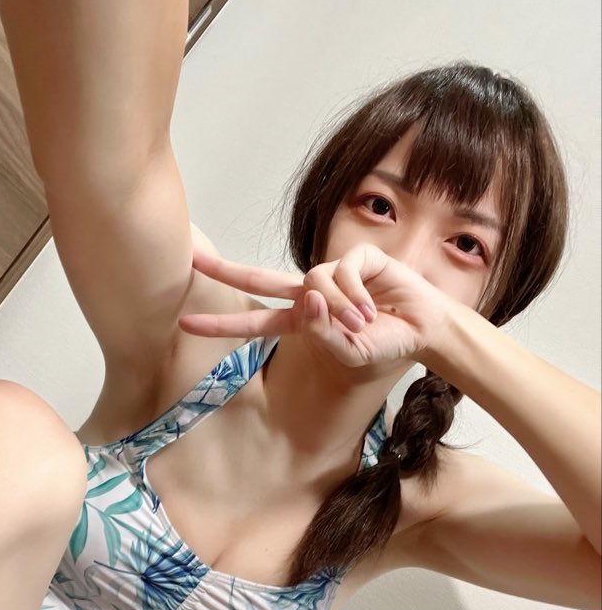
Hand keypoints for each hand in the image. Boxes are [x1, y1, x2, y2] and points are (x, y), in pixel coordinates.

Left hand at [179, 243, 455, 368]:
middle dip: (226, 269)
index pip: (255, 320)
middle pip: (260, 278)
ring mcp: (330, 273)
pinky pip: (342, 273)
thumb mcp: (349, 352)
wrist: (422, 329)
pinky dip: (356, 295)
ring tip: (363, 323)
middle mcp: (310, 294)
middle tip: (193, 259)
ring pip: (315, 283)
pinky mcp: (354, 258)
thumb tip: (308, 299)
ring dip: (340, 308)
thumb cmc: (384, 344)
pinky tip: (372, 307)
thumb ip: (323, 333)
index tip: (187, 323)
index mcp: (301, 321)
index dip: (222, 323)